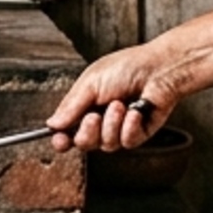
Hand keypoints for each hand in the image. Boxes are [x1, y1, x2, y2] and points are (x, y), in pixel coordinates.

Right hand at [45, 44, 181, 151]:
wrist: (160, 70)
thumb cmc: (128, 67)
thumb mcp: (91, 82)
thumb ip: (71, 106)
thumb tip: (52, 123)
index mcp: (86, 105)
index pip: (68, 130)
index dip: (61, 139)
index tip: (60, 140)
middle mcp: (101, 120)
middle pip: (84, 143)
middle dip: (87, 132)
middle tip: (94, 116)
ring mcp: (120, 129)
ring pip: (106, 145)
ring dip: (111, 124)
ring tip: (120, 104)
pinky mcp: (138, 134)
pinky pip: (126, 142)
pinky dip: (129, 126)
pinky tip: (135, 111)